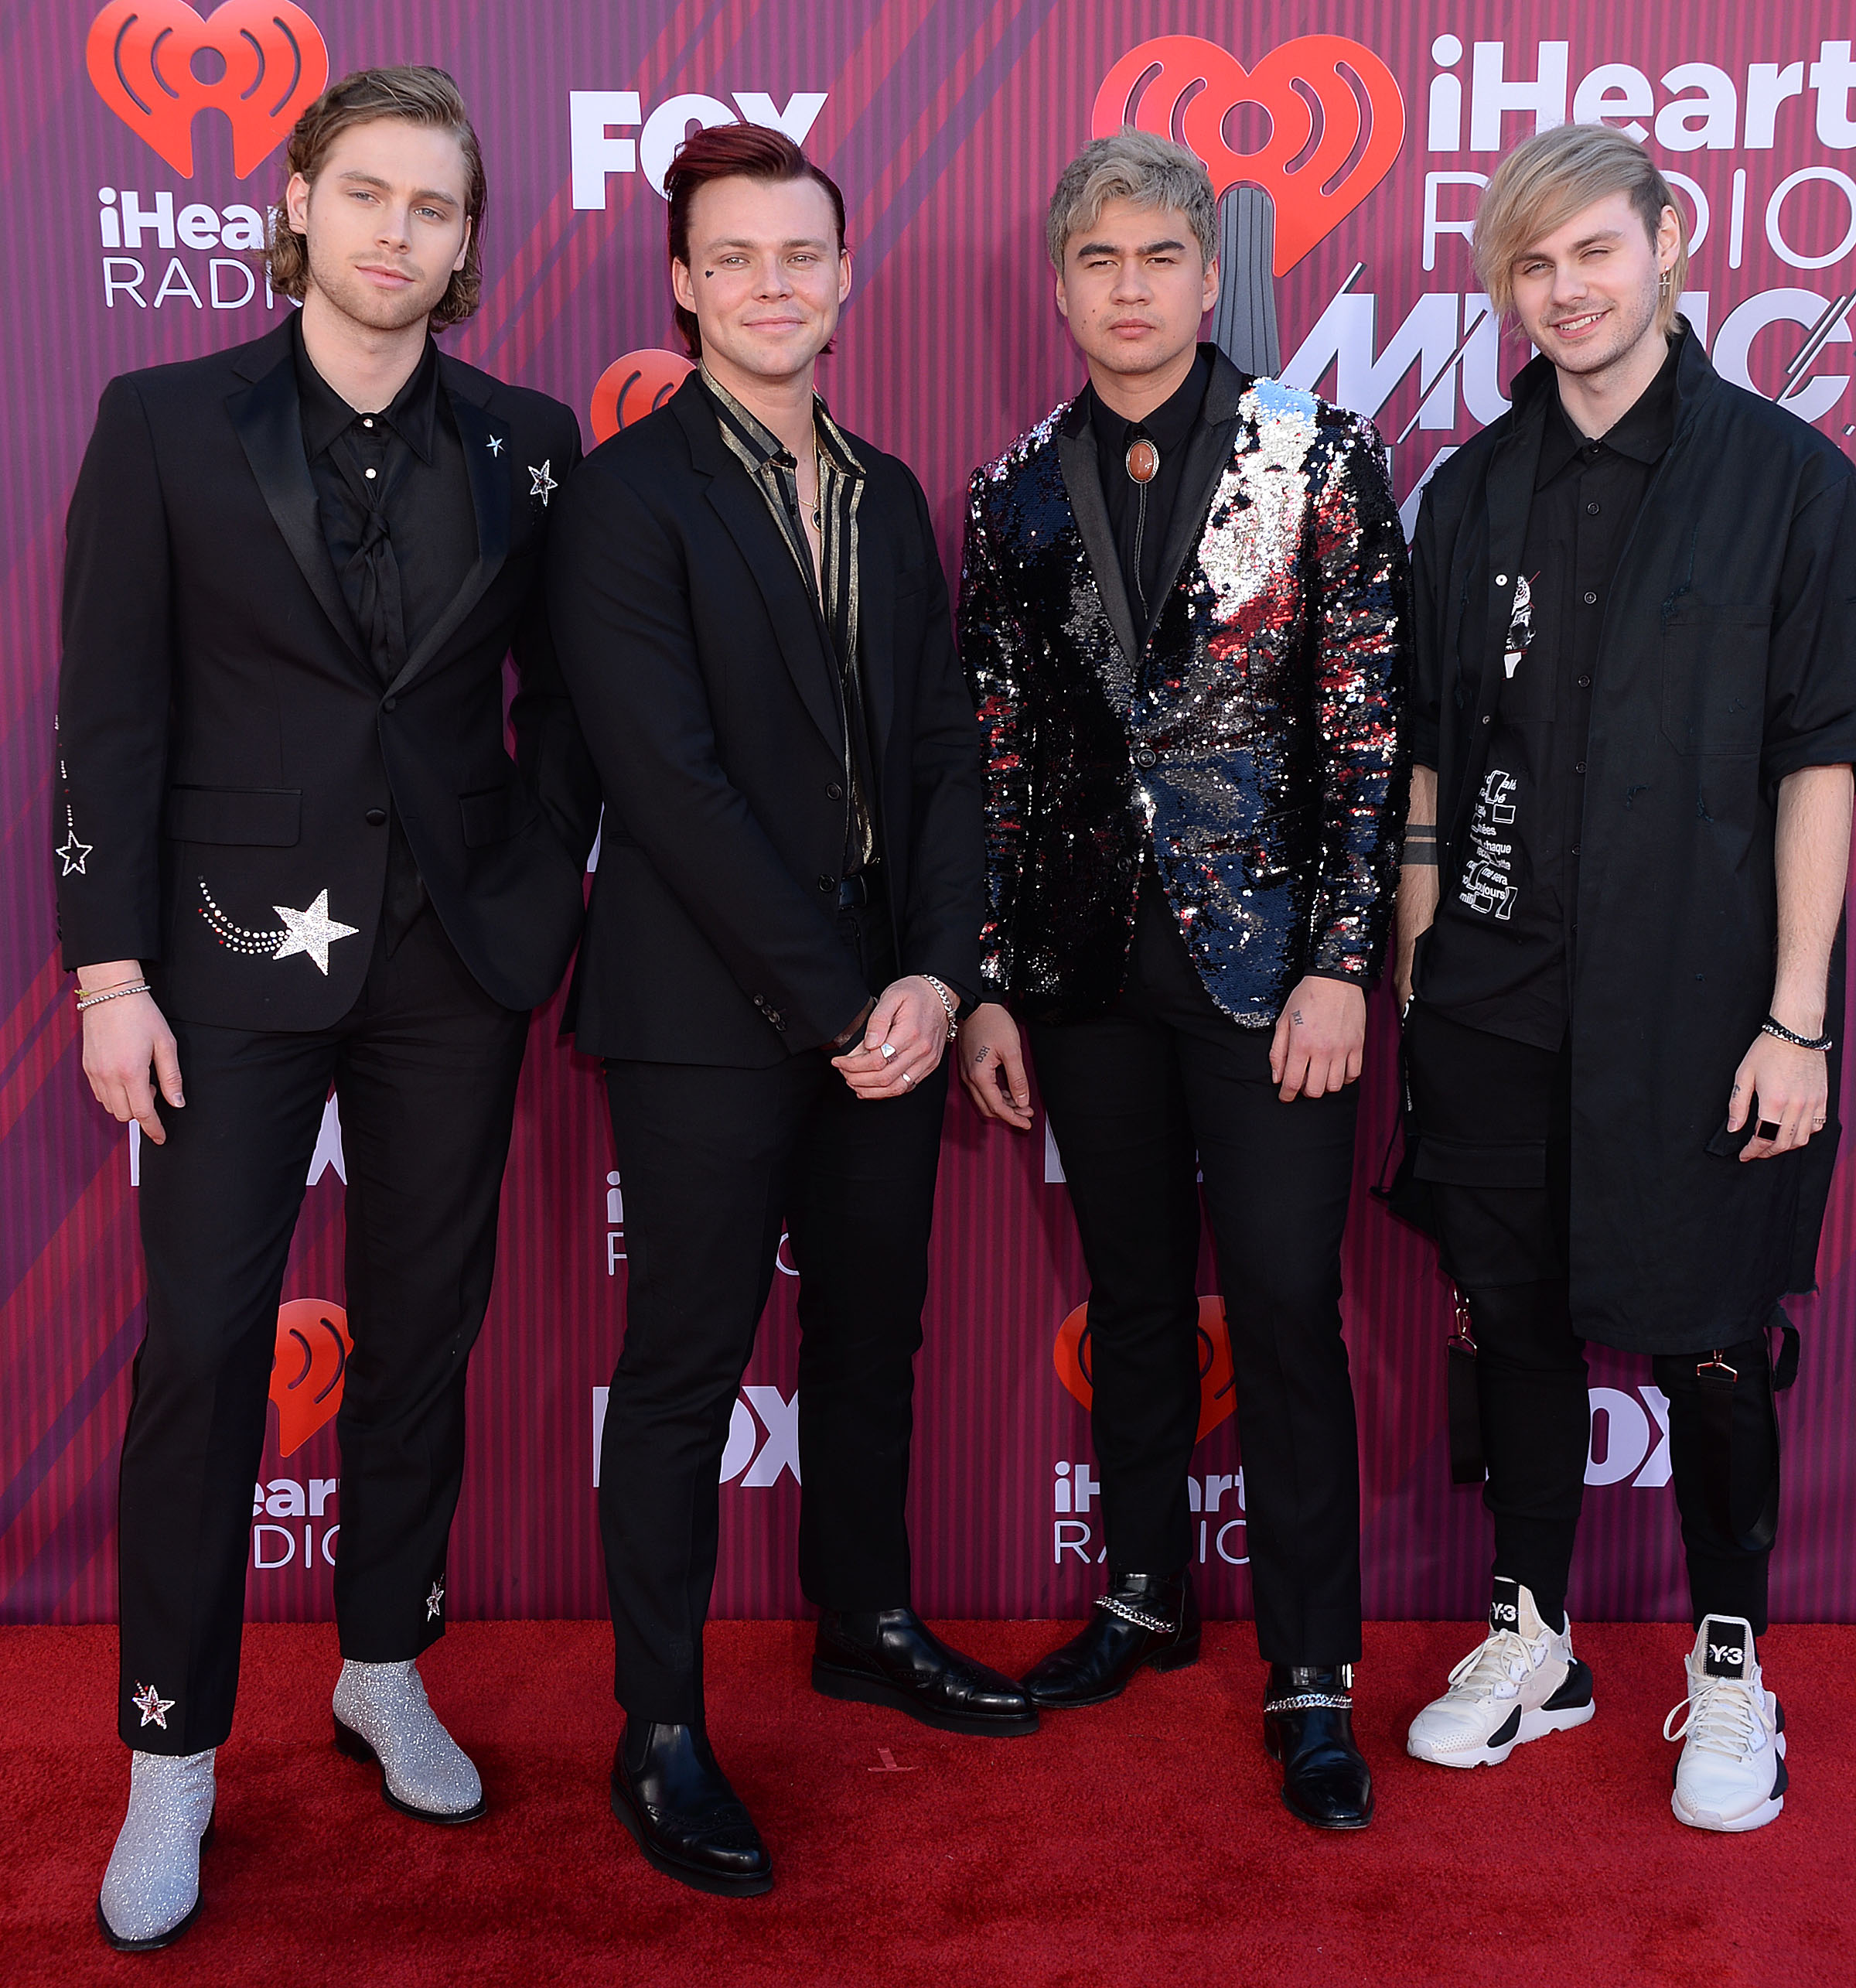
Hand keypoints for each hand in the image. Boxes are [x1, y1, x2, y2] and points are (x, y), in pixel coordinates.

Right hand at [78, 964, 182, 1143]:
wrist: (110, 993)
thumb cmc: (142, 1015)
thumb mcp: (166, 1044)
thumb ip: (172, 1077)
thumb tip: (178, 1103)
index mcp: (131, 1072)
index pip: (143, 1113)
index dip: (154, 1128)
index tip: (161, 1138)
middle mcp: (108, 1076)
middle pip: (124, 1115)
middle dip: (142, 1111)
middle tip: (154, 1086)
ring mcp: (94, 1072)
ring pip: (110, 1107)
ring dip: (127, 1103)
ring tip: (140, 1078)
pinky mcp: (86, 1067)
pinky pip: (99, 1094)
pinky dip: (113, 1095)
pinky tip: (125, 1076)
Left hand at [831, 975, 947, 1099]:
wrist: (941, 995)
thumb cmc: (915, 993)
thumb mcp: (892, 995)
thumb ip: (879, 1019)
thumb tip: (869, 1043)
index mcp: (909, 1033)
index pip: (876, 1060)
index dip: (853, 1065)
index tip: (839, 1061)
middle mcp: (921, 1050)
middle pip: (884, 1077)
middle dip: (857, 1079)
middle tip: (843, 1073)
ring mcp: (927, 1060)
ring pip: (896, 1088)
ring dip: (871, 1090)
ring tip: (853, 1083)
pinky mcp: (930, 1065)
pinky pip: (908, 1086)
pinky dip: (887, 1091)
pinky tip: (872, 1088)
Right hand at [958, 1002, 1032, 1129]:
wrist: (977, 1005)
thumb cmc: (993, 1023)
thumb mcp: (1012, 1051)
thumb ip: (1017, 1079)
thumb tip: (1022, 1101)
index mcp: (979, 1076)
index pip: (996, 1107)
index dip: (1013, 1118)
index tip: (1027, 1123)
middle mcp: (969, 1078)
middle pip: (988, 1108)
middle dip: (1009, 1114)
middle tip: (1027, 1115)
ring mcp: (967, 1073)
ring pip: (984, 1100)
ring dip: (1003, 1106)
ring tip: (1022, 1105)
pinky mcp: (968, 1068)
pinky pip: (981, 1090)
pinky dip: (996, 1096)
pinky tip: (1010, 1093)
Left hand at [1269, 976, 1365, 1101]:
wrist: (1334, 980)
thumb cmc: (1306, 997)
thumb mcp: (1283, 1021)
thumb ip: (1278, 1051)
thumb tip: (1277, 1077)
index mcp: (1301, 1044)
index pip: (1293, 1083)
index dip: (1286, 1095)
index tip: (1285, 1097)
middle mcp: (1323, 1050)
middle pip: (1315, 1090)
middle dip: (1305, 1091)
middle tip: (1302, 1082)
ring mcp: (1343, 1049)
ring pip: (1335, 1086)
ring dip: (1324, 1085)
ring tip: (1319, 1074)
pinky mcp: (1358, 1045)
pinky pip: (1353, 1074)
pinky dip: (1343, 1077)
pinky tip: (1335, 1069)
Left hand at [1727, 1031, 1828, 1161]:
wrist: (1796, 1032)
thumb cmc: (1768, 1050)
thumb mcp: (1744, 1075)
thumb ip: (1737, 1105)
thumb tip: (1733, 1128)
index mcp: (1774, 1101)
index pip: (1763, 1137)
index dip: (1752, 1151)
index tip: (1745, 1155)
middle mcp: (1796, 1105)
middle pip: (1783, 1143)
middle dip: (1767, 1152)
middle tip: (1756, 1153)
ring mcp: (1812, 1102)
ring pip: (1802, 1138)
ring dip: (1786, 1146)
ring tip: (1772, 1144)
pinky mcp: (1822, 1098)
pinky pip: (1817, 1126)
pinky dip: (1805, 1134)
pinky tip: (1793, 1131)